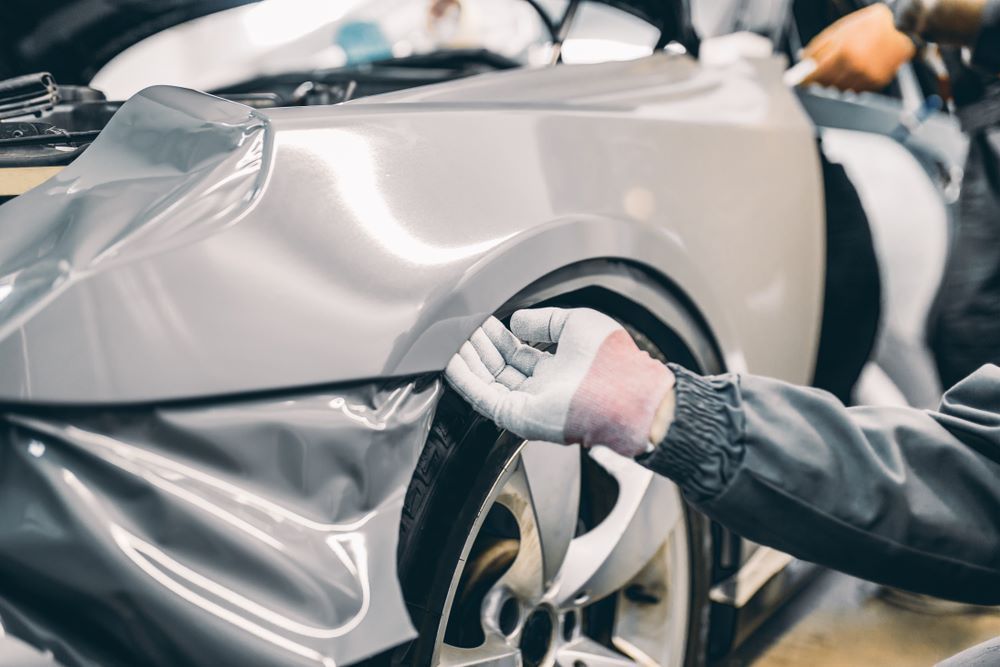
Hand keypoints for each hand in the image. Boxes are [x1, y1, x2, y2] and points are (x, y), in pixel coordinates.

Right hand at [445, 307, 674, 457]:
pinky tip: (451, 361)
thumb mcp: (575, 322)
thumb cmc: (610, 359)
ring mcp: (528, 404)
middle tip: (461, 330)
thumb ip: (544, 320)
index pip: (518, 354)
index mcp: (557, 370)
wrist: (621, 389)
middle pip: (499, 368)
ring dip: (467, 362)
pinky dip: (465, 379)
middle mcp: (541, 389)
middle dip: (479, 348)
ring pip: (487, 382)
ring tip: (451, 341)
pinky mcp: (517, 416)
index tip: (482, 323)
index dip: (498, 338)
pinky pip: (483, 397)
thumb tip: (516, 321)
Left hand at [801, 4, 915, 91]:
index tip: (799, 83)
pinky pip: (856, 90)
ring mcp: (867, 76)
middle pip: (826, 85)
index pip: (816, 74)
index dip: (805, 80)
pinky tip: (857, 71)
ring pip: (840, 90)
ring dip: (836, 83)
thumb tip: (802, 61)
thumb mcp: (840, 30)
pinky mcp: (877, 83)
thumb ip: (818, 47)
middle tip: (821, 75)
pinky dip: (851, 84)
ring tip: (844, 68)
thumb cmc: (866, 27)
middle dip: (821, 80)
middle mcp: (855, 66)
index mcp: (843, 50)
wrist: (901, 29)